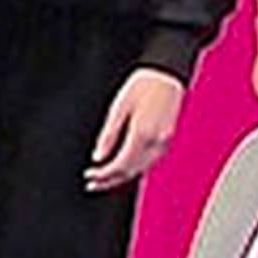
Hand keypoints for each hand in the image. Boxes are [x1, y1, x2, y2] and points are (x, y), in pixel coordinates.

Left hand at [85, 67, 184, 190]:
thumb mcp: (119, 107)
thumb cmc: (143, 85)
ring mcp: (165, 144)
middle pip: (131, 172)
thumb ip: (108, 134)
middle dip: (110, 180)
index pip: (120, 166)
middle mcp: (156, 143)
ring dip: (122, 177)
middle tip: (93, 183)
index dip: (104, 175)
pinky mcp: (168, 141)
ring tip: (104, 180)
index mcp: (142, 134)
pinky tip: (124, 169)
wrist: (167, 74)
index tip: (90, 176)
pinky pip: (150, 163)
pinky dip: (135, 169)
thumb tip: (98, 157)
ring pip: (141, 170)